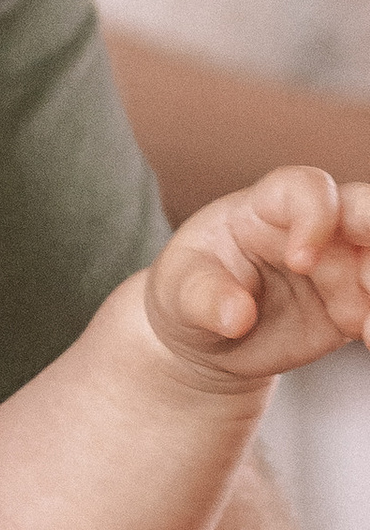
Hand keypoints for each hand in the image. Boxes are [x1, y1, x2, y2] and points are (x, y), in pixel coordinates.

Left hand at [145, 165, 369, 381]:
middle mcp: (314, 229)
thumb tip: (236, 317)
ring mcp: (339, 265)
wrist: (207, 339)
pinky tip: (367, 340)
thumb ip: (203, 299)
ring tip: (364, 328)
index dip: (315, 217)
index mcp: (267, 207)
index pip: (307, 189)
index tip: (300, 262)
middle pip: (366, 209)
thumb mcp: (178, 293)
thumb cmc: (188, 294)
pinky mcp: (354, 304)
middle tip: (366, 280)